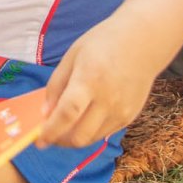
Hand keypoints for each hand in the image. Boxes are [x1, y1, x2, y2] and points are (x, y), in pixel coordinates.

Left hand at [40, 14, 161, 147]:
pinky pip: (104, 133)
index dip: (51, 131)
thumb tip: (46, 114)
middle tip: (49, 135)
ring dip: (74, 138)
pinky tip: (84, 118)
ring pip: (91, 139)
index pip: (68, 114)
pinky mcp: (130, 117)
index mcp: (89, 79)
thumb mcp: (72, 56)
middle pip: (80, 136)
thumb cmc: (103, 44)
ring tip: (65, 127)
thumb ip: (56, 85)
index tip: (39, 141)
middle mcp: (107, 99)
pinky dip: (90, 131)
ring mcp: (121, 111)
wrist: (143, 41)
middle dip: (60, 141)